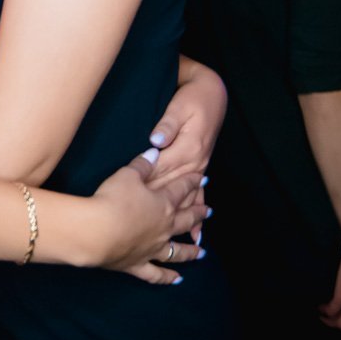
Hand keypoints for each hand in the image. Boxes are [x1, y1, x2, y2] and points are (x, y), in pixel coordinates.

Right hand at [92, 149, 210, 284]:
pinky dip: (167, 278)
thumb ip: (142, 165)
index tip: (204, 178)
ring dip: (191, 251)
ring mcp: (153, 249)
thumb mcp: (127, 175)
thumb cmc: (113, 200)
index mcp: (163, 203)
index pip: (181, 189)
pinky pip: (156, 274)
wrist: (97, 232)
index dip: (193, 182)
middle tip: (209, 212)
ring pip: (178, 251)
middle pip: (186, 220)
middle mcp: (164, 228)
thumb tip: (155, 153)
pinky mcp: (138, 265)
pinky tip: (177, 280)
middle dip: (198, 214)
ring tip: (202, 252)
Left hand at [148, 57, 226, 244]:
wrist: (213, 93)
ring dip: (178, 222)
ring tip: (169, 247)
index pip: (160, 172)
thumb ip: (166, 125)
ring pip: (187, 200)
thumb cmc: (193, 99)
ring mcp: (199, 167)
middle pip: (171, 191)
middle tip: (139, 234)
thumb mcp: (179, 108)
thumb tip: (156, 139)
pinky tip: (196, 236)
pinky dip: (197, 217)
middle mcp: (194, 163)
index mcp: (185, 149)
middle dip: (155, 211)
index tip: (127, 204)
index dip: (144, 188)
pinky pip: (200, 197)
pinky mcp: (202, 167)